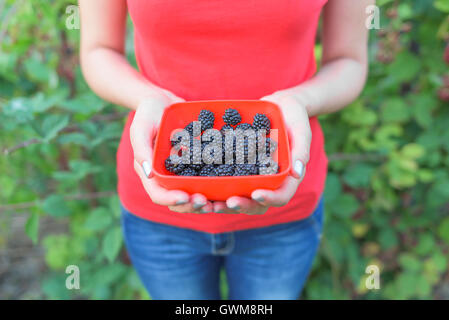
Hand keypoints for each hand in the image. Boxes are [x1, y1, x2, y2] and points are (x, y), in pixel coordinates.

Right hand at [130, 89, 213, 213]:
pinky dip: (212, 186)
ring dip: (203, 202)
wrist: (163, 102)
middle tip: (206, 203)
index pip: (157, 193)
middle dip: (190, 205)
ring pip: (191, 195)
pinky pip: (202, 179)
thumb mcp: (141, 127)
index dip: (170, 199)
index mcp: (149, 172)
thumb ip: (142, 149)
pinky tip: (226, 186)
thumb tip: (149, 174)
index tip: (185, 198)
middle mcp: (165, 177)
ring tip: (216, 203)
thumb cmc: (147, 113)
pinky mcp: (193, 165)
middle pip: (176, 201)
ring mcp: (180, 173)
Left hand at [213, 91, 310, 214]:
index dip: (269, 198)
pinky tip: (203, 187)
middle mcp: (270, 181)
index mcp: (287, 177)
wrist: (279, 106)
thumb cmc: (295, 117)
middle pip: (258, 203)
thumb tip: (297, 173)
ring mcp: (254, 176)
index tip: (256, 193)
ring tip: (212, 204)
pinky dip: (218, 187)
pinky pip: (230, 181)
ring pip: (242, 197)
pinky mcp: (241, 168)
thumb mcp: (301, 130)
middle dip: (243, 205)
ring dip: (227, 203)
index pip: (282, 196)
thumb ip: (301, 150)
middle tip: (229, 202)